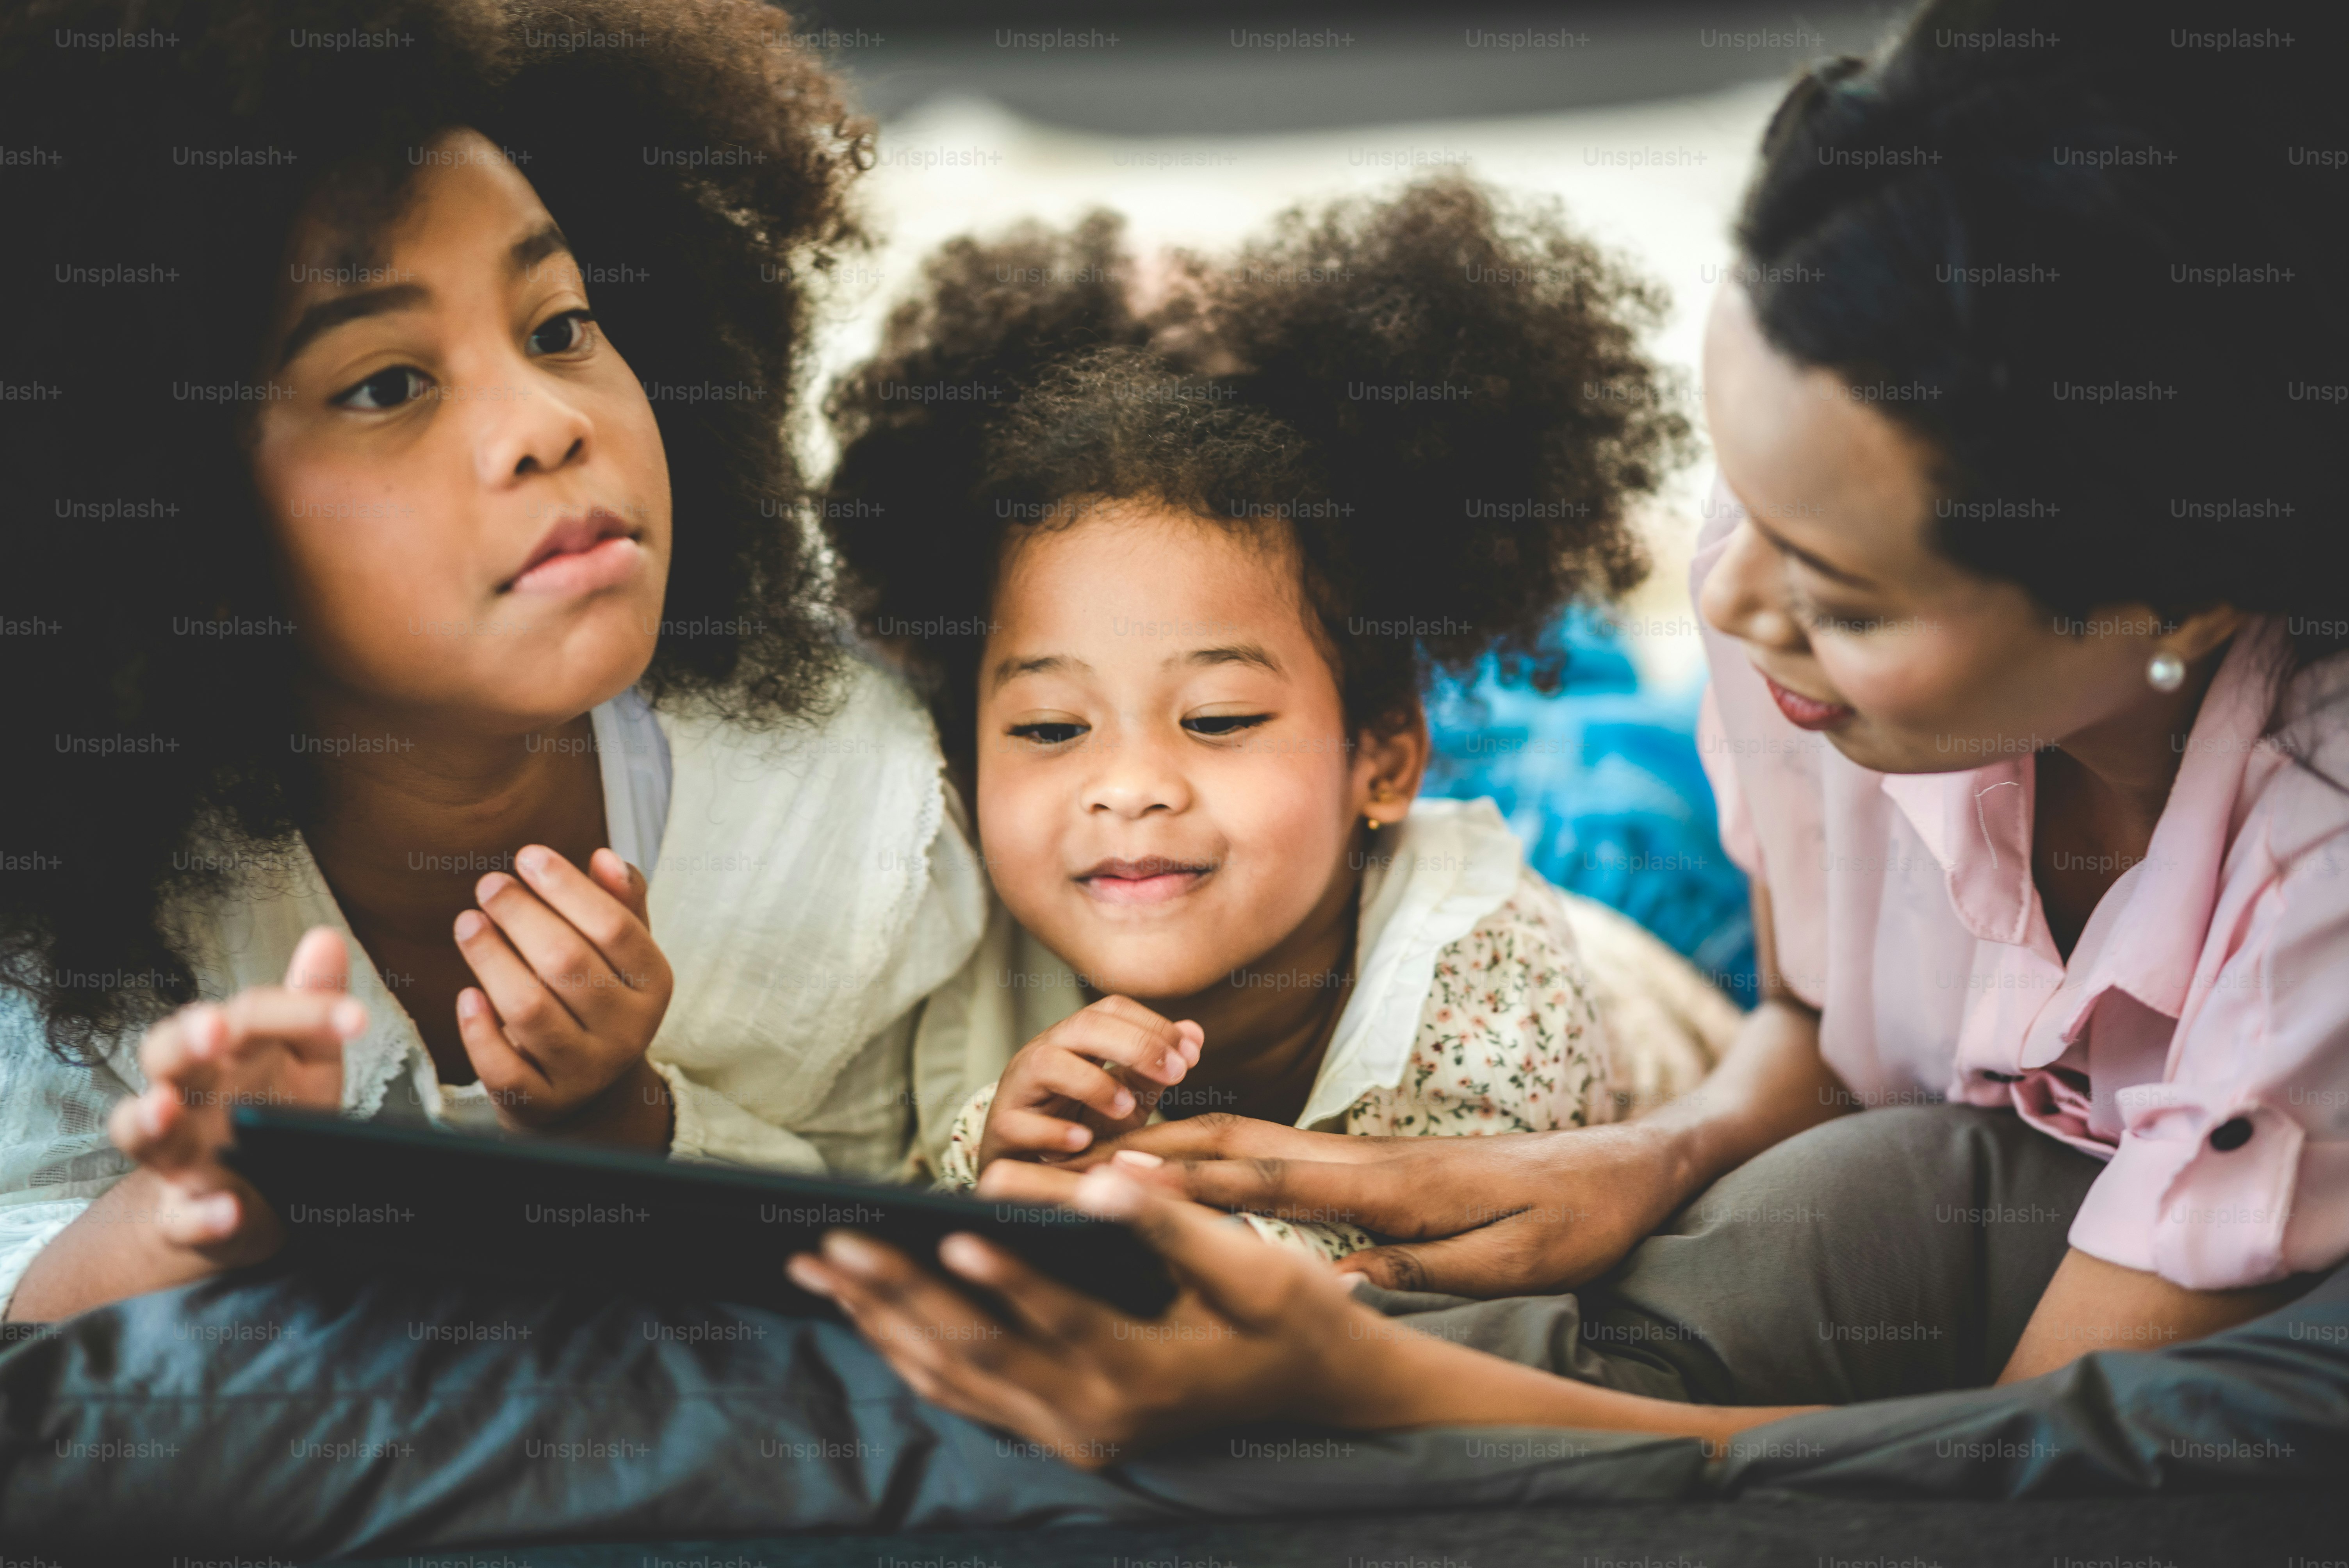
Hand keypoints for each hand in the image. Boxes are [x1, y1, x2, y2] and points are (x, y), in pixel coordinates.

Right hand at [107, 925, 358, 1267]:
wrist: (247, 1204)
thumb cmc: (272, 1115)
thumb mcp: (304, 1062)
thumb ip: (311, 1007)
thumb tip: (326, 937)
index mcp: (223, 1056)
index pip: (248, 1016)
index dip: (300, 1010)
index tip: (358, 1019)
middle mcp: (188, 1099)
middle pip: (166, 1056)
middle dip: (185, 1039)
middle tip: (213, 1029)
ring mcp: (179, 1157)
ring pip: (139, 1131)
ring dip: (147, 1118)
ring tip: (164, 1107)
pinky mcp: (185, 1216)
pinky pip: (181, 1218)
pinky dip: (200, 1215)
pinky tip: (226, 1209)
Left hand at [453, 845, 673, 1141]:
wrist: (589, 1093)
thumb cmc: (598, 1000)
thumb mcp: (621, 954)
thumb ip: (619, 904)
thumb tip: (605, 858)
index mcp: (653, 986)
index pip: (614, 927)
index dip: (568, 887)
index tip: (527, 856)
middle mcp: (628, 1031)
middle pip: (567, 962)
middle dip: (520, 915)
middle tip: (488, 885)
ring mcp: (586, 1071)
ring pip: (529, 1011)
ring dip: (490, 959)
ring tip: (467, 924)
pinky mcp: (542, 1104)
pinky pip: (504, 1068)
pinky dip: (479, 1031)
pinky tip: (465, 995)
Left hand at [787, 1167, 1399, 1464]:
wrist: (1323, 1390)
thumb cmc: (1294, 1318)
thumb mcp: (1256, 1267)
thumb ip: (1172, 1225)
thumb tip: (1102, 1181)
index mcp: (1144, 1374)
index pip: (1057, 1320)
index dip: (1003, 1279)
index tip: (947, 1234)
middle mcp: (1095, 1416)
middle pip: (977, 1354)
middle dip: (895, 1295)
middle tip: (829, 1245)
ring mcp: (1074, 1431)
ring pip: (957, 1380)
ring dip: (882, 1324)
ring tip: (819, 1270)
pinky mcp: (1064, 1428)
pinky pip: (969, 1395)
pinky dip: (911, 1353)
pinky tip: (869, 1316)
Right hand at [976, 996, 1201, 1170]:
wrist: (1029, 1170)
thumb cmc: (1079, 1127)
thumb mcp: (1125, 1099)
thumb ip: (1153, 1069)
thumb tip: (1194, 1032)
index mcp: (1076, 1040)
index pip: (1112, 1009)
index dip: (1154, 1025)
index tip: (1190, 1053)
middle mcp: (1045, 1052)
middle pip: (1085, 1025)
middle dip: (1137, 1045)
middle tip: (1177, 1073)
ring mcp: (1019, 1088)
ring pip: (1048, 1062)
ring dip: (1094, 1083)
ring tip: (1126, 1108)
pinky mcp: (1001, 1127)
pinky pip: (1021, 1122)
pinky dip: (1055, 1132)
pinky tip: (1083, 1141)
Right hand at [1090, 1113, 1691, 1296]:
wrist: (1626, 1168)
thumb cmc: (1577, 1219)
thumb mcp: (1518, 1261)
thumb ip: (1427, 1269)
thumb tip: (1336, 1285)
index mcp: (1397, 1185)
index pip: (1274, 1180)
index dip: (1194, 1182)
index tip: (1120, 1177)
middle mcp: (1370, 1159)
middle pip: (1243, 1141)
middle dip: (1158, 1145)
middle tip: (1077, 1155)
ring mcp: (1371, 1156)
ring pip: (1255, 1140)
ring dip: (1179, 1141)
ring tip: (1103, 1150)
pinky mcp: (1378, 1165)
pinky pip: (1281, 1156)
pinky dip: (1221, 1156)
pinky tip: (1186, 1166)